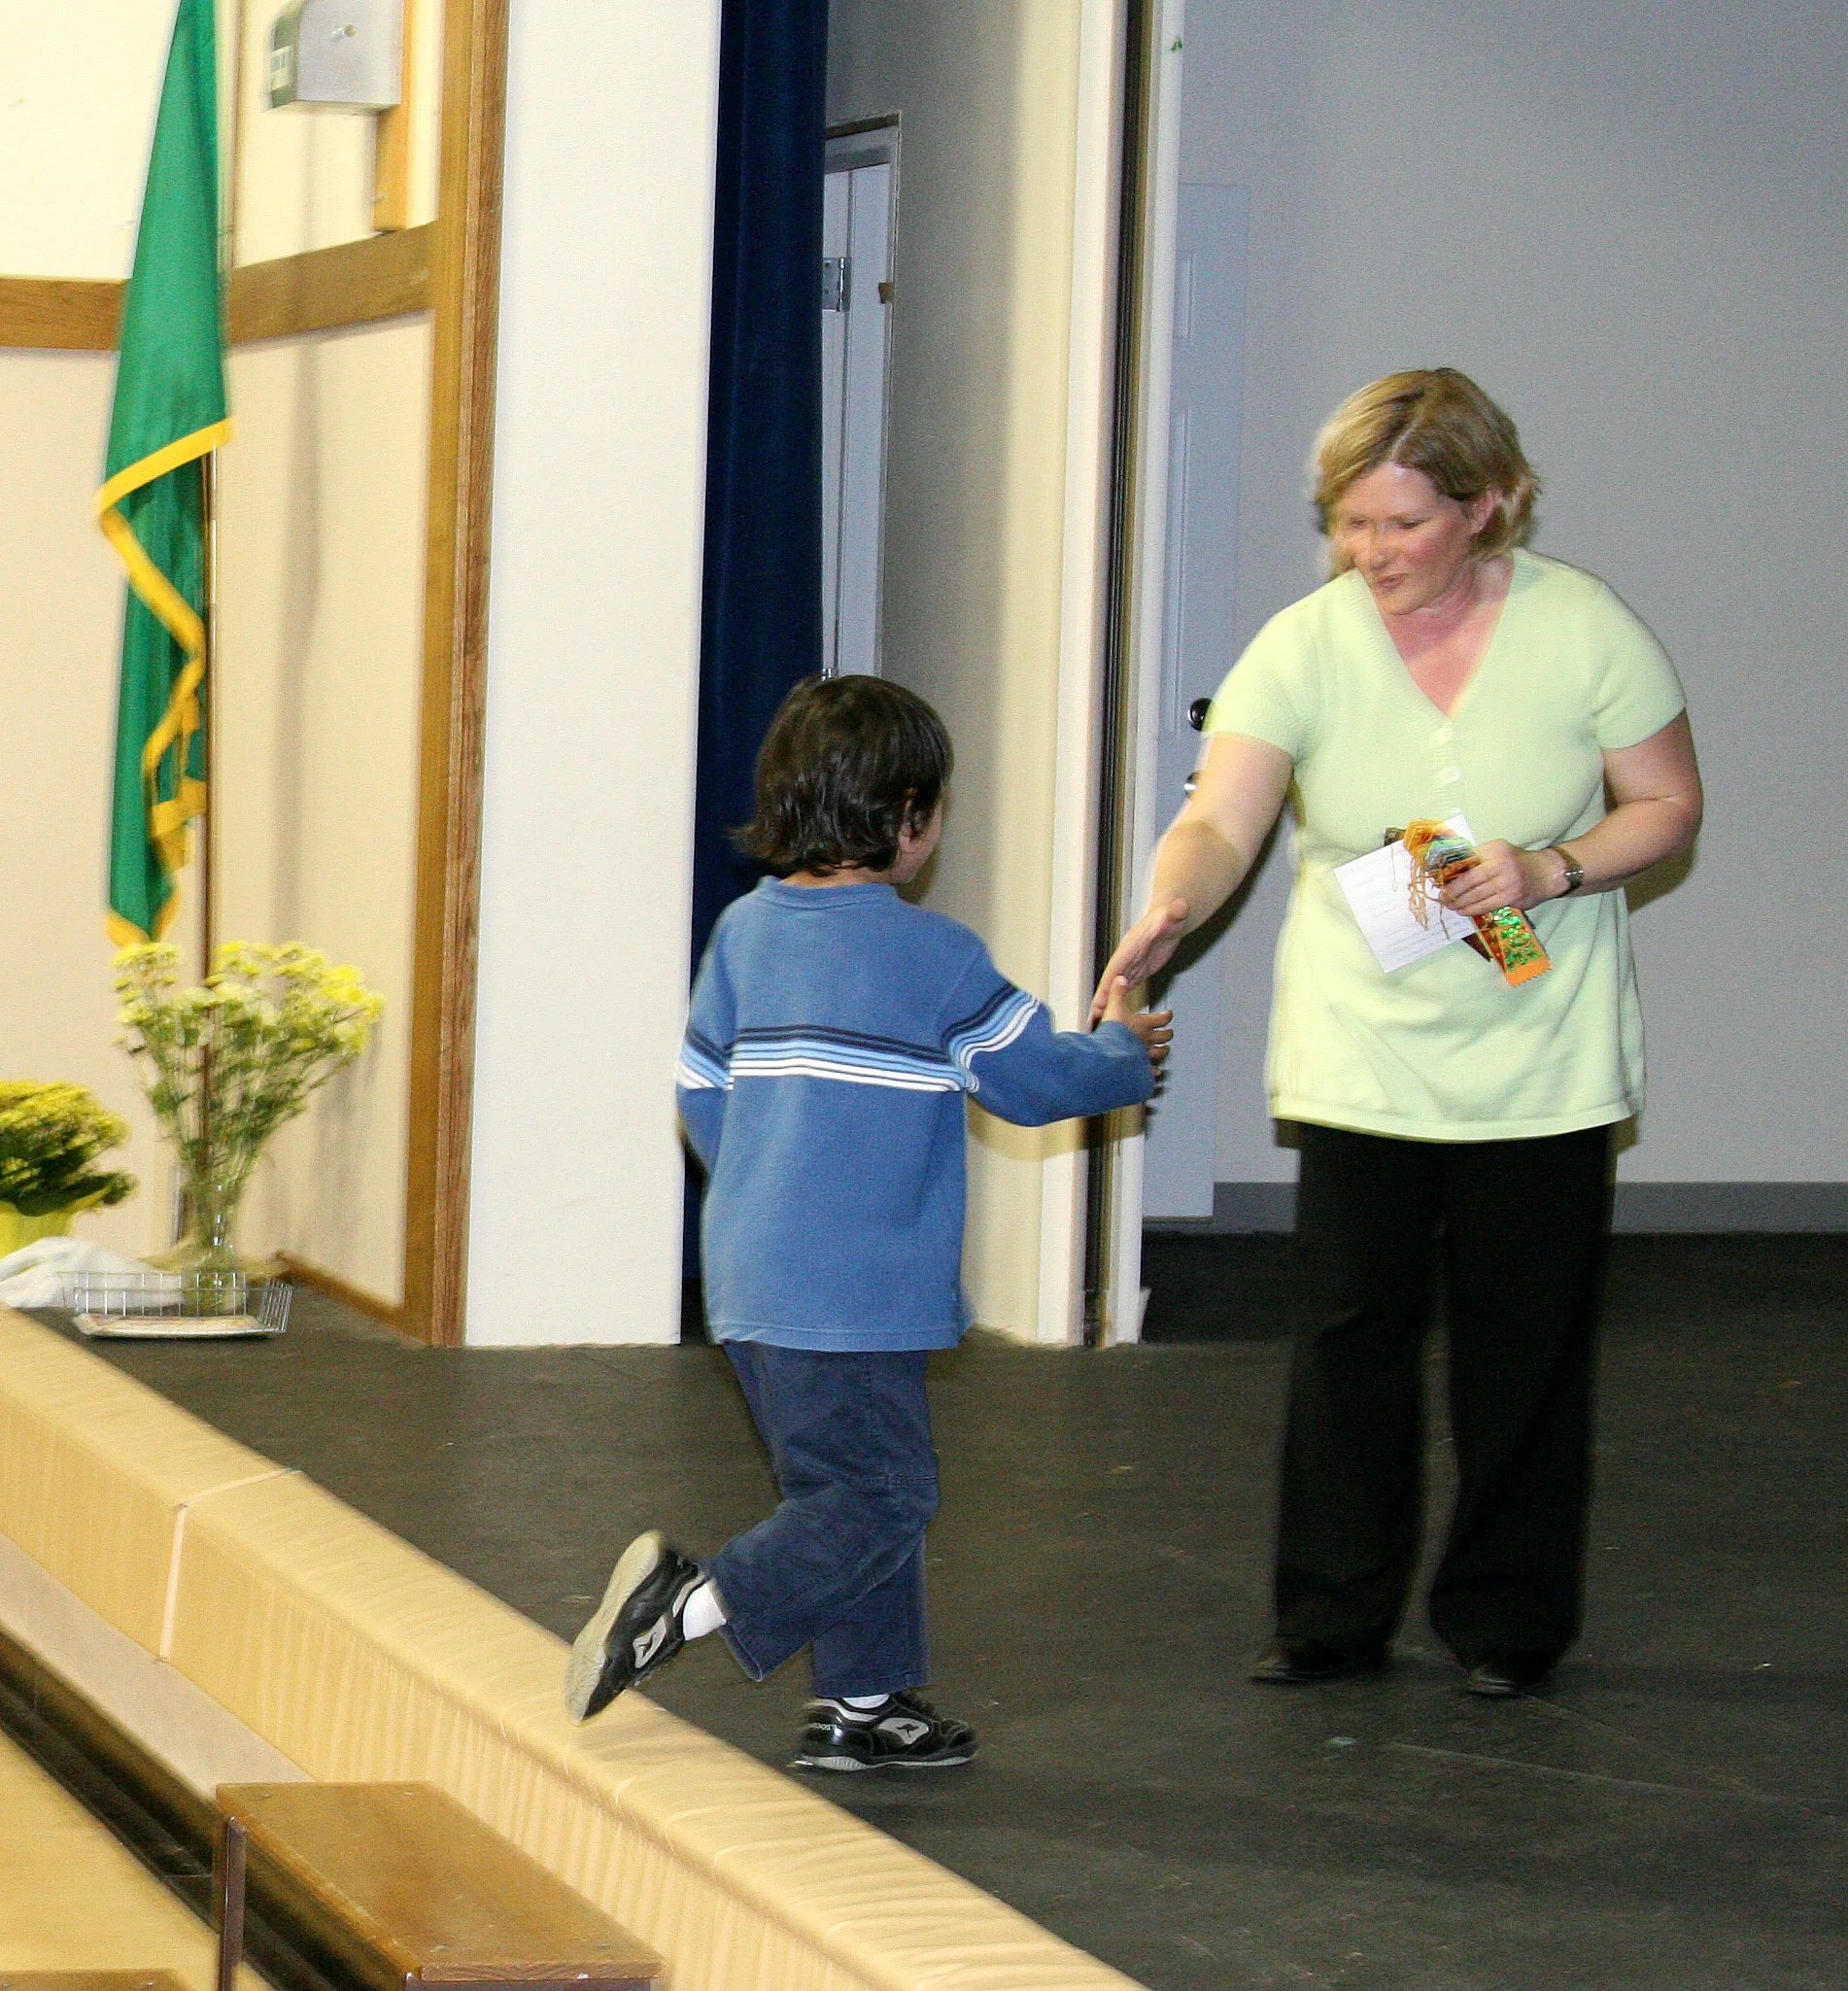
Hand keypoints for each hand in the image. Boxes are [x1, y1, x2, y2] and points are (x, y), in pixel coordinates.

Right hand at [1089, 898, 1188, 1019]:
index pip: (1118, 966)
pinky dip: (1119, 997)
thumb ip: (1176, 912)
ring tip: (1098, 1018)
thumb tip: (1180, 905)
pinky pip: (1127, 985)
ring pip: (1117, 985)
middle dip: (1103, 996)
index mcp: (1133, 945)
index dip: (1109, 982)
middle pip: (1112, 978)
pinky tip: (1114, 1010)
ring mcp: (1133, 963)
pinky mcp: (1140, 968)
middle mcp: (1129, 955)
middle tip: (1094, 1014)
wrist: (1172, 917)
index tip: (1101, 996)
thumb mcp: (1175, 913)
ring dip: (1108, 1000)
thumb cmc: (1172, 914)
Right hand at [1100, 976, 1172, 1069]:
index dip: (1166, 1016)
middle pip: (1163, 1037)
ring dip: (1163, 1051)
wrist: (1110, 1051)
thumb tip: (1120, 979)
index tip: (1169, 1014)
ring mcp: (1144, 1054)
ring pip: (1159, 1053)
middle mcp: (1147, 1039)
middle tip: (1169, 1033)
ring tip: (1166, 1051)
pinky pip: (1149, 1070)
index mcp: (1144, 1024)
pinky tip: (1156, 1073)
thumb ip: (1117, 992)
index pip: (1161, 1019)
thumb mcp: (1114, 1006)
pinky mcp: (1139, 1067)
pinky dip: (1153, 1072)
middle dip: (1167, 1034)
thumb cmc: (1114, 1030)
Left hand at [1439, 841, 1556, 917]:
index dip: (1451, 872)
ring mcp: (1508, 880)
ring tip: (1450, 906)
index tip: (1439, 880)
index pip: (1467, 860)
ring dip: (1461, 902)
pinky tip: (1464, 911)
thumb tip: (1452, 871)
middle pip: (1470, 879)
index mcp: (1495, 849)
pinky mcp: (1512, 896)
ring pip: (1477, 894)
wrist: (1547, 873)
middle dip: (1453, 890)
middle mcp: (1501, 862)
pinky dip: (1473, 909)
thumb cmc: (1517, 863)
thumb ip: (1479, 858)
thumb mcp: (1499, 852)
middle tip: (1442, 898)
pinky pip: (1487, 904)